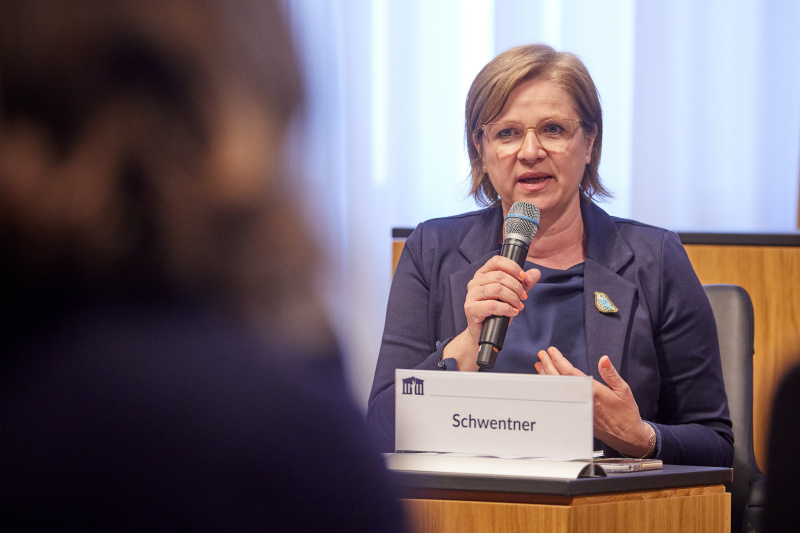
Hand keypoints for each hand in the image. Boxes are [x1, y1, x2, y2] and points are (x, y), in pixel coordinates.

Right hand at [443, 256, 539, 370]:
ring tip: (518, 305)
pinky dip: (506, 308)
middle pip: (500, 276)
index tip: (523, 277)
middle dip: (517, 287)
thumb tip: (536, 273)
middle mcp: (474, 282)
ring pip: (497, 289)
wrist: (483, 332)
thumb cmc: (496, 312)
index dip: (513, 267)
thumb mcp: (512, 294)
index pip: (497, 261)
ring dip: (513, 298)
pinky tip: (512, 312)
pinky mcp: (471, 308)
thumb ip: (524, 284)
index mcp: (483, 274)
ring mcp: (471, 295)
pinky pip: (493, 305)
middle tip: (523, 297)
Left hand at [536, 347, 653, 456]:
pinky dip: (551, 389)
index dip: (559, 360)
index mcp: (593, 391)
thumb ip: (611, 374)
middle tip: (542, 354)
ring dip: (547, 376)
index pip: (570, 372)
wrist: (627, 436)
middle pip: (559, 380)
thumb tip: (604, 359)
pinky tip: (547, 383)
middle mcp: (581, 400)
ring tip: (540, 364)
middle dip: (548, 365)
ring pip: (557, 390)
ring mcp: (576, 409)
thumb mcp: (623, 390)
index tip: (552, 351)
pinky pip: (559, 399)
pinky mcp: (575, 415)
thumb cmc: (626, 412)